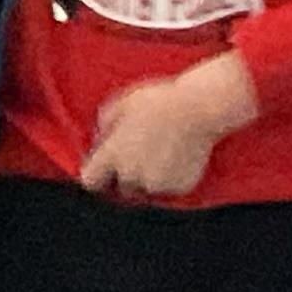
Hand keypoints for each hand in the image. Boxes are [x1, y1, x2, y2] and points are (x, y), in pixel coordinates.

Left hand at [77, 53, 258, 200]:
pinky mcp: (179, 188)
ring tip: (162, 153)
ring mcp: (156, 184)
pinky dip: (172, 179)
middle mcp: (131, 175)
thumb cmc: (160, 100)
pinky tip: (178, 157)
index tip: (104, 170)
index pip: (91, 181)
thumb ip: (105, 124)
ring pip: (147, 190)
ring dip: (149, 179)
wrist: (200, 108)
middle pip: (122, 188)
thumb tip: (102, 137)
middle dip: (127, 177)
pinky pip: (170, 190)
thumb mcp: (122, 103)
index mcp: (112, 155)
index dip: (97, 175)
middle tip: (142, 155)